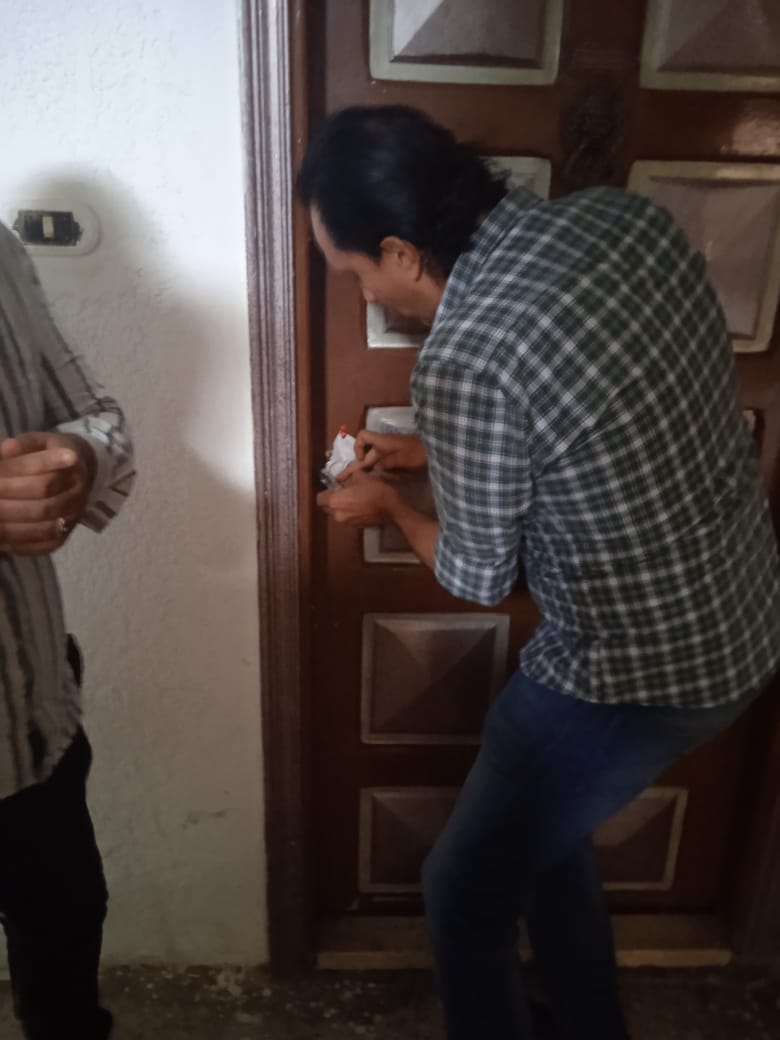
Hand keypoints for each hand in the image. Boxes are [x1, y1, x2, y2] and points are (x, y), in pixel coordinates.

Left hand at [0, 432, 95, 555]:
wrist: (80, 470)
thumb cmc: (50, 454)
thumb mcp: (39, 442)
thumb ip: (23, 445)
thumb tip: (7, 449)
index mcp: (72, 468)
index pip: (44, 481)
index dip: (14, 485)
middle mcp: (78, 492)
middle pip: (45, 507)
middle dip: (9, 508)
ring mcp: (75, 514)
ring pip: (45, 528)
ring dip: (13, 529)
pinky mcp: (68, 532)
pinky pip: (47, 545)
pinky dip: (23, 545)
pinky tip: (3, 541)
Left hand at [317, 470, 397, 526]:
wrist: (392, 508)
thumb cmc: (375, 490)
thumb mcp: (360, 476)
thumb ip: (346, 477)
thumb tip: (341, 480)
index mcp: (335, 501)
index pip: (319, 498)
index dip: (325, 492)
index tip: (333, 488)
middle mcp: (337, 514)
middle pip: (327, 507)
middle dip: (333, 500)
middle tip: (344, 492)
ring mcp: (346, 522)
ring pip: (337, 513)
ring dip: (342, 507)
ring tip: (354, 499)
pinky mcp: (355, 526)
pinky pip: (347, 518)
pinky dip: (350, 513)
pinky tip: (361, 506)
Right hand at [338, 431, 426, 481]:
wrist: (437, 453)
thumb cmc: (419, 452)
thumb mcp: (402, 458)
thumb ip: (386, 464)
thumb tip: (374, 471)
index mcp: (382, 442)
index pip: (363, 437)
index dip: (358, 447)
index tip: (361, 460)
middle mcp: (384, 449)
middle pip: (365, 457)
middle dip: (354, 469)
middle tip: (340, 481)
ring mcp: (391, 456)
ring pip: (374, 466)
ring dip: (368, 475)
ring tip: (355, 487)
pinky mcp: (397, 464)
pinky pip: (383, 471)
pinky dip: (380, 477)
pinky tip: (377, 487)